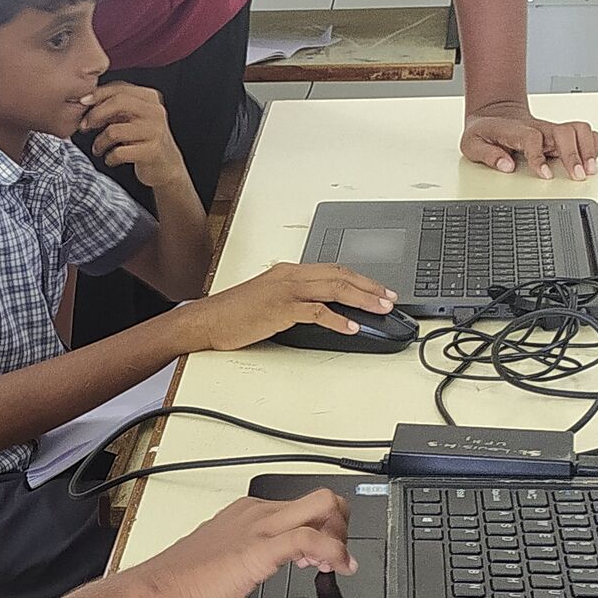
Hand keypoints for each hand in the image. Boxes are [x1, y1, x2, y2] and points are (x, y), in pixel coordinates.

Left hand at [78, 82, 188, 192]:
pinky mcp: (152, 151)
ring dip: (99, 142)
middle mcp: (154, 111)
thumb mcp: (131, 117)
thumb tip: (86, 101)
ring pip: (114, 130)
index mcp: (149, 98)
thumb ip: (114, 106)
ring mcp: (154, 131)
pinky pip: (119, 152)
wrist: (166, 166)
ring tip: (98, 148)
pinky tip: (111, 159)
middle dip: (95, 114)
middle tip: (85, 126)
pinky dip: (109, 158)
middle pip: (118, 102)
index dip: (98, 94)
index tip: (82, 102)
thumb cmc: (142, 140)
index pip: (120, 88)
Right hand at [123, 490, 356, 597]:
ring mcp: (258, 528)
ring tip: (336, 565)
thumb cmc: (180, 584)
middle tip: (337, 556)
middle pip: (321, 498)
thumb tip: (264, 568)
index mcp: (245, 513)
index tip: (321, 555)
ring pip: (323, 507)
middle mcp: (255, 513)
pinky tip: (338, 568)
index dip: (323, 528)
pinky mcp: (259, 550)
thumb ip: (247, 558)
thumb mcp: (223, 561)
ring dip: (342, 536)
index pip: (302, 506)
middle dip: (341, 525)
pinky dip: (335, 552)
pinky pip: (311, 538)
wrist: (155, 594)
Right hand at [180, 260, 396, 349]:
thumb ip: (296, 300)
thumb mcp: (269, 299)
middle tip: (390, 298)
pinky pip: (317, 312)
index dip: (361, 279)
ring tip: (380, 310)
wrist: (207, 320)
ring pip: (334, 289)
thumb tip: (323, 312)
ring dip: (362, 299)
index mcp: (289, 271)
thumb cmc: (233, 313)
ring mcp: (286, 291)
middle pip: (340, 276)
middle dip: (370, 287)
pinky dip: (338, 319)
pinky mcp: (280, 309)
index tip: (379, 290)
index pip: (334, 270)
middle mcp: (290, 276)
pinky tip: (351, 327)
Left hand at [462, 102, 597, 179]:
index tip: (546, 175)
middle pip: (564, 132)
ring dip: (588, 149)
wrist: (493, 114)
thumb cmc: (484, 131)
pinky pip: (583, 132)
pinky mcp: (559, 133)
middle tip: (579, 176)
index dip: (540, 156)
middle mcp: (538, 128)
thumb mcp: (471, 144)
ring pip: (578, 129)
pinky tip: (591, 161)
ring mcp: (550, 129)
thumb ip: (487, 155)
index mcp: (515, 131)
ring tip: (590, 170)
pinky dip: (591, 145)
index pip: (532, 139)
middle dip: (574, 154)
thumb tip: (506, 166)